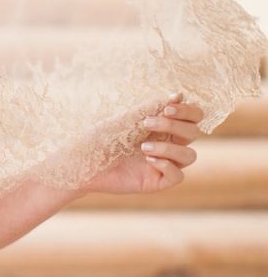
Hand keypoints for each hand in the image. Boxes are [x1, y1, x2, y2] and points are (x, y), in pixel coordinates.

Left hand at [86, 92, 201, 194]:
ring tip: (144, 147)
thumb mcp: (128, 118)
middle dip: (175, 125)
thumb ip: (153, 107)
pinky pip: (178, 175)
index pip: (193, 116)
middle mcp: (167, 143)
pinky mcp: (156, 181)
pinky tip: (148, 160)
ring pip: (190, 155)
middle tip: (147, 123)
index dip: (188, 111)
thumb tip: (180, 94)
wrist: (82, 162)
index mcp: (163, 125)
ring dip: (170, 148)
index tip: (167, 109)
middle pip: (194, 133)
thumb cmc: (101, 137)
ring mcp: (163, 163)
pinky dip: (167, 165)